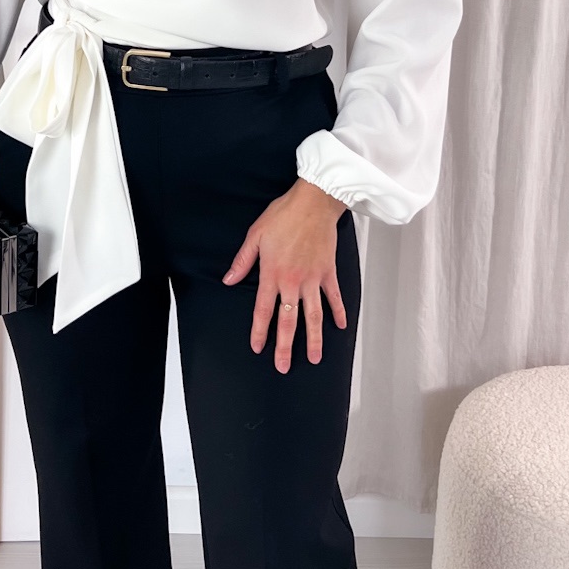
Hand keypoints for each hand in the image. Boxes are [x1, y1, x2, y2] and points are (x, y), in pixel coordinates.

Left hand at [222, 178, 347, 372]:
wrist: (314, 202)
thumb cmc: (283, 215)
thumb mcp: (255, 235)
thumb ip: (243, 261)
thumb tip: (229, 280)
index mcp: (272, 273)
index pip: (264, 310)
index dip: (260, 332)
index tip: (258, 348)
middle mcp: (293, 281)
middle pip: (289, 320)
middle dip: (285, 346)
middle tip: (284, 367)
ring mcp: (313, 279)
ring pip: (313, 315)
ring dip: (314, 339)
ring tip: (314, 358)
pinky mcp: (328, 272)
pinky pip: (334, 297)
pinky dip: (338, 312)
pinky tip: (340, 327)